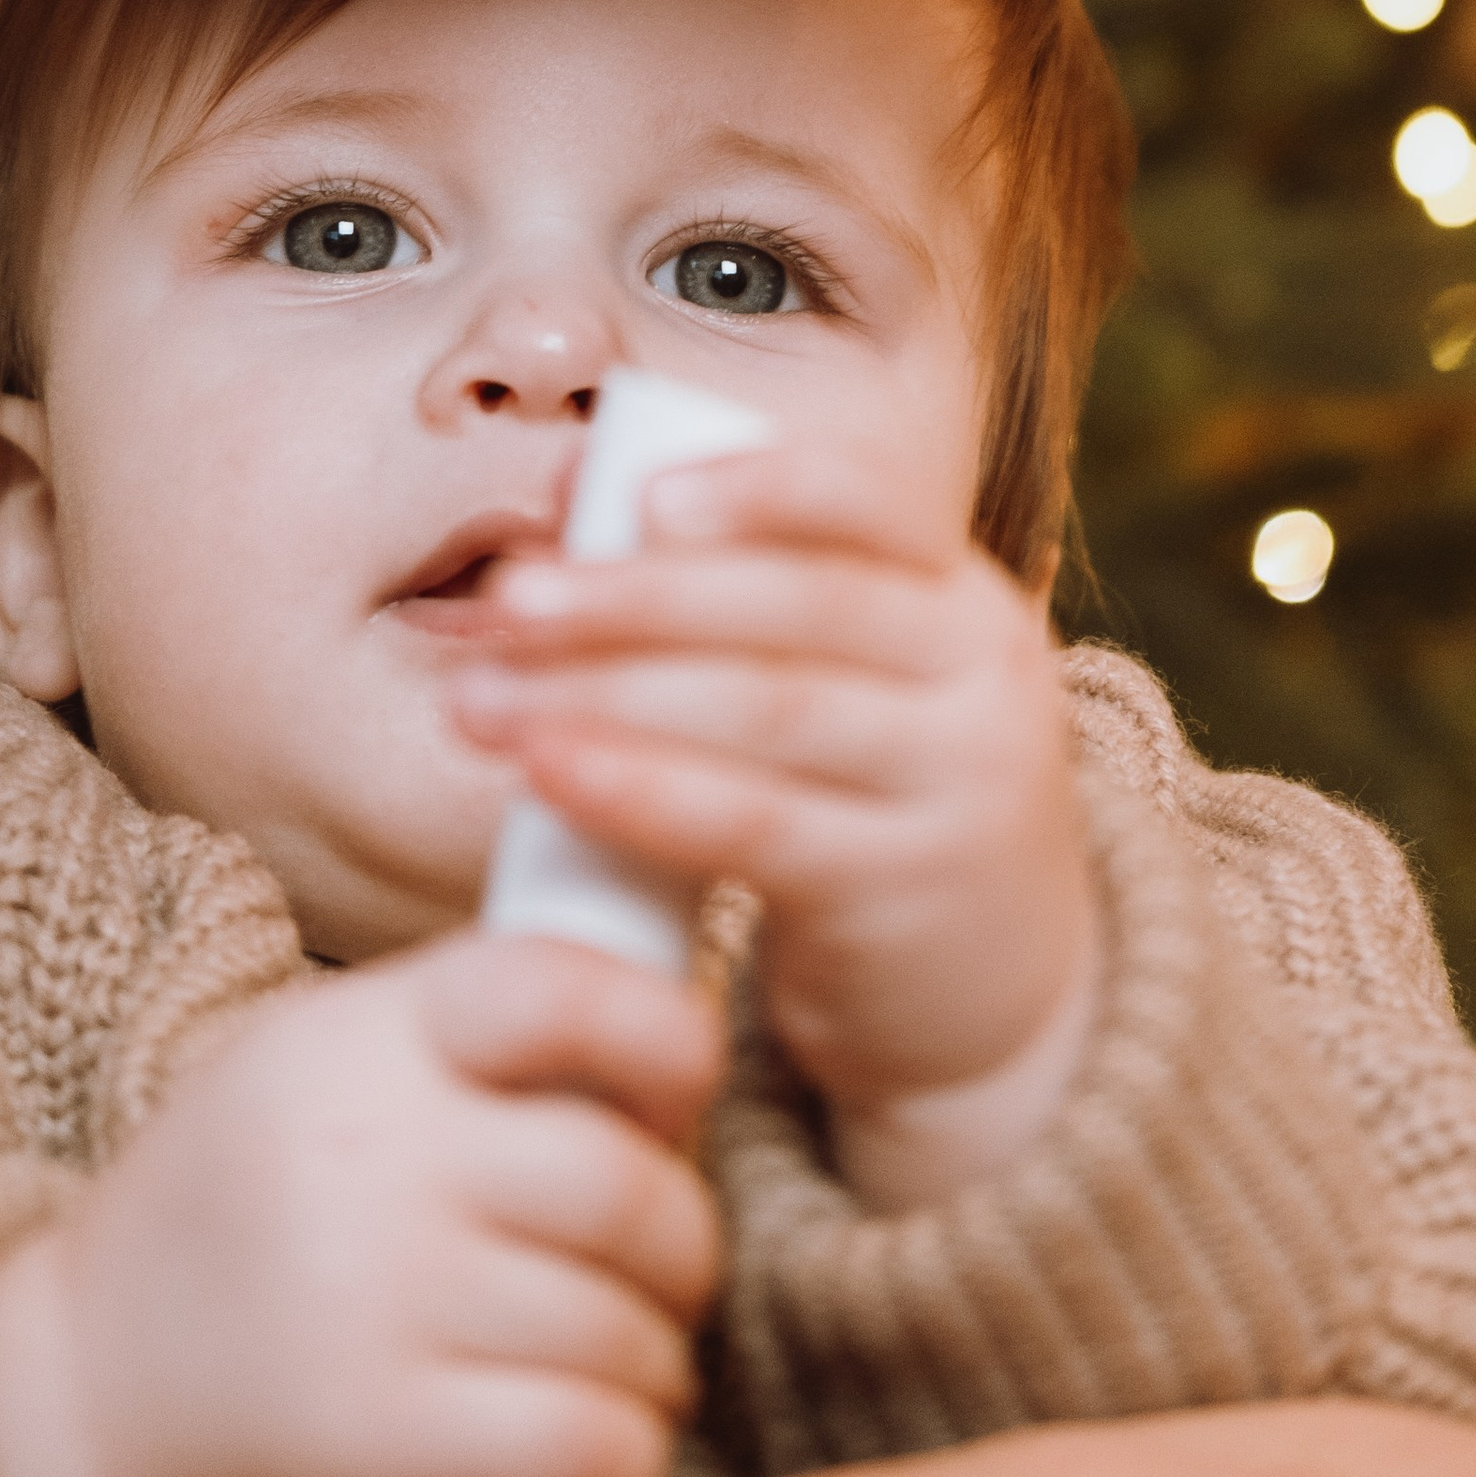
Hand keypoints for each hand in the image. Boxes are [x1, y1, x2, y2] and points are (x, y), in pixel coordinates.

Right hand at [0, 933, 721, 1476]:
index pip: (552, 983)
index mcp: (365, 1035)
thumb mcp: (341, 1062)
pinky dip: (620, 1453)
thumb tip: (683, 1022)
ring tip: (623, 1363)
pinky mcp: (370, 1438)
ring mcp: (363, 1295)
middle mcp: (363, 1151)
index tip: (680, 1084)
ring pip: (618, 1328)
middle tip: (665, 1268)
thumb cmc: (270, 1205)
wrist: (96, 1384)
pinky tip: (588, 1443)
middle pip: (618, 1182)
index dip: (661, 1028)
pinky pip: (583, 1443)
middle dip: (680, 1241)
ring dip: (655, 1363)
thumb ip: (484, 1032)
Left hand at [450, 446, 1095, 1207]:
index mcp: (958, 592)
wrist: (995, 998)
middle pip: (796, 606)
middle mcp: (981, 674)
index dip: (754, 486)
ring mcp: (957, 785)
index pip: (870, 502)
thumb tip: (578, 477)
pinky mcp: (904, 891)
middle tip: (501, 601)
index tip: (636, 495)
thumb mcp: (846, 682)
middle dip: (631, 598)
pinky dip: (643, 792)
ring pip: (766, 712)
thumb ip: (726, 579)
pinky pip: (756, 826)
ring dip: (604, 696)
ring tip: (480, 698)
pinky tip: (550, 775)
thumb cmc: (870, 797)